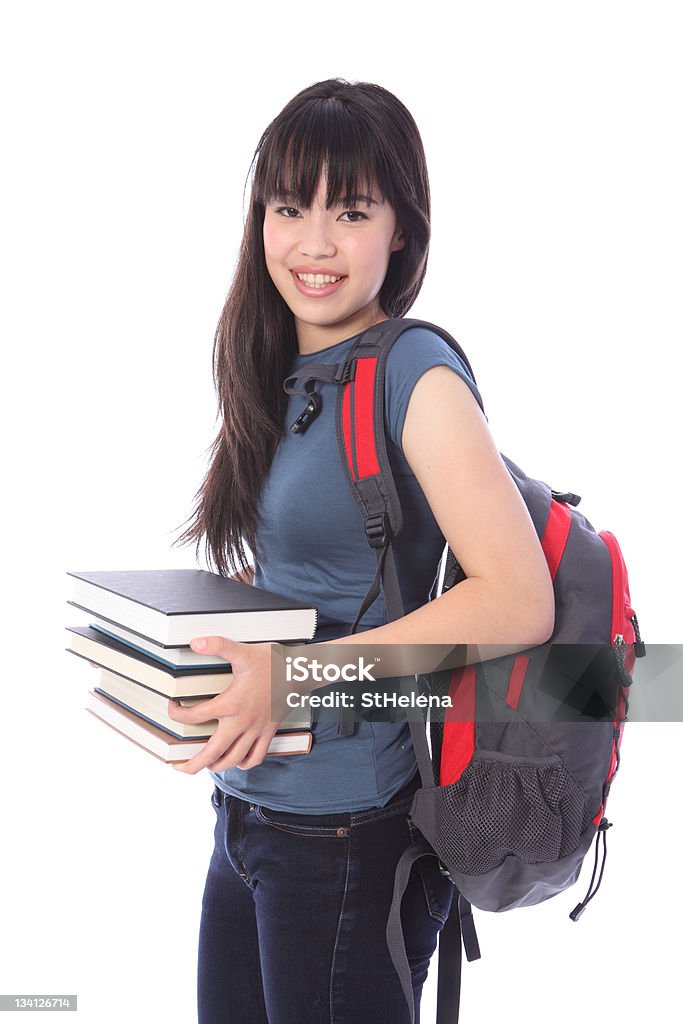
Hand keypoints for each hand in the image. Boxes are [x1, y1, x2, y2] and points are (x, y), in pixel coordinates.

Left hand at [167, 636, 286, 774]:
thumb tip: (196, 642)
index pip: (196, 716)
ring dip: (217, 766)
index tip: (174, 708)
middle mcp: (242, 722)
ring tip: (206, 766)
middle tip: (180, 768)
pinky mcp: (268, 732)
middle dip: (194, 764)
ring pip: (234, 758)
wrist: (299, 672)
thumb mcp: (243, 651)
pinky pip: (256, 756)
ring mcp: (256, 730)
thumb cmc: (273, 662)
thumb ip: (218, 646)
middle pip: (213, 751)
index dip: (178, 714)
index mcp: (231, 704)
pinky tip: (237, 761)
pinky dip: (245, 763)